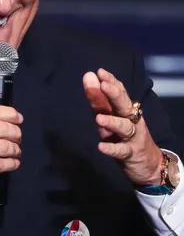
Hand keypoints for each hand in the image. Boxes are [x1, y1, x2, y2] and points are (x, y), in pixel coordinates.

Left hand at [83, 68, 162, 184]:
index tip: (100, 72)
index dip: (111, 81)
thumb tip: (88, 75)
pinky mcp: (130, 154)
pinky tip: (100, 146)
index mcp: (126, 109)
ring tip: (98, 118)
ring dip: (112, 121)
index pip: (120, 92)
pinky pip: (121, 151)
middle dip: (114, 94)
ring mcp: (132, 137)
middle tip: (103, 85)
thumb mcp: (112, 116)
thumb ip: (99, 98)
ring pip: (124, 127)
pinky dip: (111, 148)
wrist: (149, 164)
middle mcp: (131, 120)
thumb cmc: (124, 135)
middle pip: (124, 105)